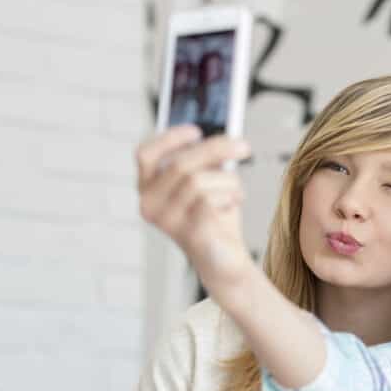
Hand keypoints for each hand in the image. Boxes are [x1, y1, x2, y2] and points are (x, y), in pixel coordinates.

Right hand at [136, 125, 254, 291]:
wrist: (226, 259)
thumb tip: (222, 135)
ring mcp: (167, 222)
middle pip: (180, 164)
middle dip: (217, 149)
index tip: (198, 130)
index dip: (170, 138)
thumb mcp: (207, 181)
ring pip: (198, 182)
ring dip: (228, 180)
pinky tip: (234, 203)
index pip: (145, 155)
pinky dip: (229, 197)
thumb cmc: (215, 217)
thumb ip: (205, 160)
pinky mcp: (188, 235)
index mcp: (148, 189)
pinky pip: (210, 202)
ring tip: (237, 190)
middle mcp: (150, 206)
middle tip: (244, 146)